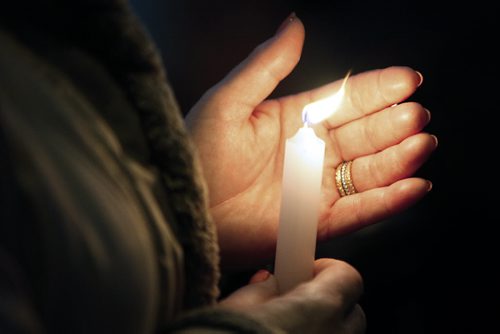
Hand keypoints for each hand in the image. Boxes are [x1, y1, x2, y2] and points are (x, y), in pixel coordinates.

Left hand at [185, 15, 435, 267]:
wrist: (181, 208)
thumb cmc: (197, 154)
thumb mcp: (228, 102)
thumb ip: (266, 65)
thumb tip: (294, 24)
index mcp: (292, 120)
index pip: (343, 100)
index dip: (376, 90)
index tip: (407, 80)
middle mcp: (309, 153)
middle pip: (363, 135)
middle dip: (393, 124)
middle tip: (417, 115)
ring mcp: (314, 188)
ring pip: (367, 172)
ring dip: (398, 159)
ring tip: (421, 144)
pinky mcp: (314, 222)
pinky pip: (359, 211)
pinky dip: (388, 201)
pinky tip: (414, 186)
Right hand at [220, 258, 365, 333]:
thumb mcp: (242, 304)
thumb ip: (266, 288)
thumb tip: (272, 282)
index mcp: (319, 307)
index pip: (348, 276)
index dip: (329, 270)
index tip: (309, 271)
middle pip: (353, 312)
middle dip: (333, 304)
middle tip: (302, 302)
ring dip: (327, 328)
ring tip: (296, 327)